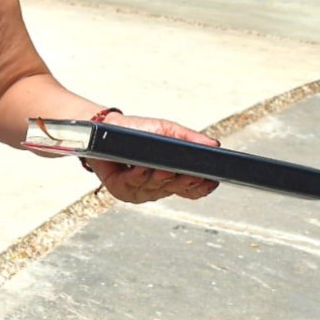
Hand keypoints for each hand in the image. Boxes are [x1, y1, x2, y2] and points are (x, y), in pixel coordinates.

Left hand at [87, 114, 220, 203]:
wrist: (105, 128)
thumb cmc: (137, 131)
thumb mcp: (167, 131)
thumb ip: (189, 138)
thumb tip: (214, 144)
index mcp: (170, 176)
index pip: (191, 189)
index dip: (202, 187)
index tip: (211, 180)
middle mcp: (156, 186)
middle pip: (176, 190)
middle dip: (185, 183)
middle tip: (193, 175)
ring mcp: (139, 190)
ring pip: (155, 188)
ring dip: (160, 179)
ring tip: (166, 170)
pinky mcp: (120, 188)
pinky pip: (132, 185)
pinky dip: (138, 177)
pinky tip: (143, 170)